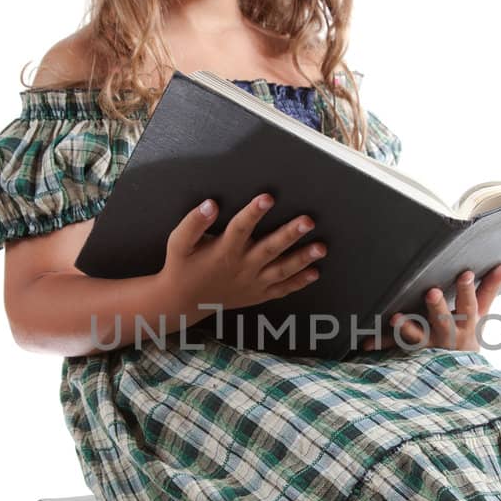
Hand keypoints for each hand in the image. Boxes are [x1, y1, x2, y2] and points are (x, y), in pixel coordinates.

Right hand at [159, 194, 325, 325]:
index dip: (254, 212)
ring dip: (302, 259)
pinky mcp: (258, 294)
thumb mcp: (179, 243)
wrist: (183, 302)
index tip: (267, 198)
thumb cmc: (182, 267)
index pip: (241, 228)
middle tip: (308, 221)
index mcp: (223, 251)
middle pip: (269, 248)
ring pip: (281, 270)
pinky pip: (281, 289)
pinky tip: (314, 272)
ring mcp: (252, 282)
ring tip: (321, 248)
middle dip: (289, 234)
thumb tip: (210, 204)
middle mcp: (242, 267)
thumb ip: (194, 223)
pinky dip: (298, 282)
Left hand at [354, 265, 500, 353]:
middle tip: (431, 292)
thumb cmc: (466, 336)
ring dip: (405, 328)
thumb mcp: (480, 316)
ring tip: (394, 318)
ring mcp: (427, 346)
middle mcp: (447, 336)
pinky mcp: (409, 352)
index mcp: (465, 324)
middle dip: (437, 307)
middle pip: (443, 320)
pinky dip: (379, 345)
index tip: (464, 273)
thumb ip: (488, 290)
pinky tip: (365, 344)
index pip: (469, 305)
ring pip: (416, 337)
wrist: (455, 377)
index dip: (468, 290)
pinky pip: (392, 348)